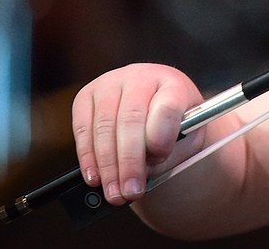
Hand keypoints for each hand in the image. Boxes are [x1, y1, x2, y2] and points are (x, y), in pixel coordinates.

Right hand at [72, 63, 205, 205]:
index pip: (167, 106)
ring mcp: (111, 82)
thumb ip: (168, 155)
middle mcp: (141, 76)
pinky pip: (83, 128)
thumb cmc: (175, 126)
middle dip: (129, 162)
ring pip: (104, 126)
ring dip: (107, 165)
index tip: (157, 159)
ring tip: (114, 192)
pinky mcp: (87, 94)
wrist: (156, 105)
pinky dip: (88, 156)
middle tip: (131, 191)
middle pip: (131, 119)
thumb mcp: (185, 139)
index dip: (161, 136)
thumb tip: (140, 175)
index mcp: (173, 84)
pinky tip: (95, 176)